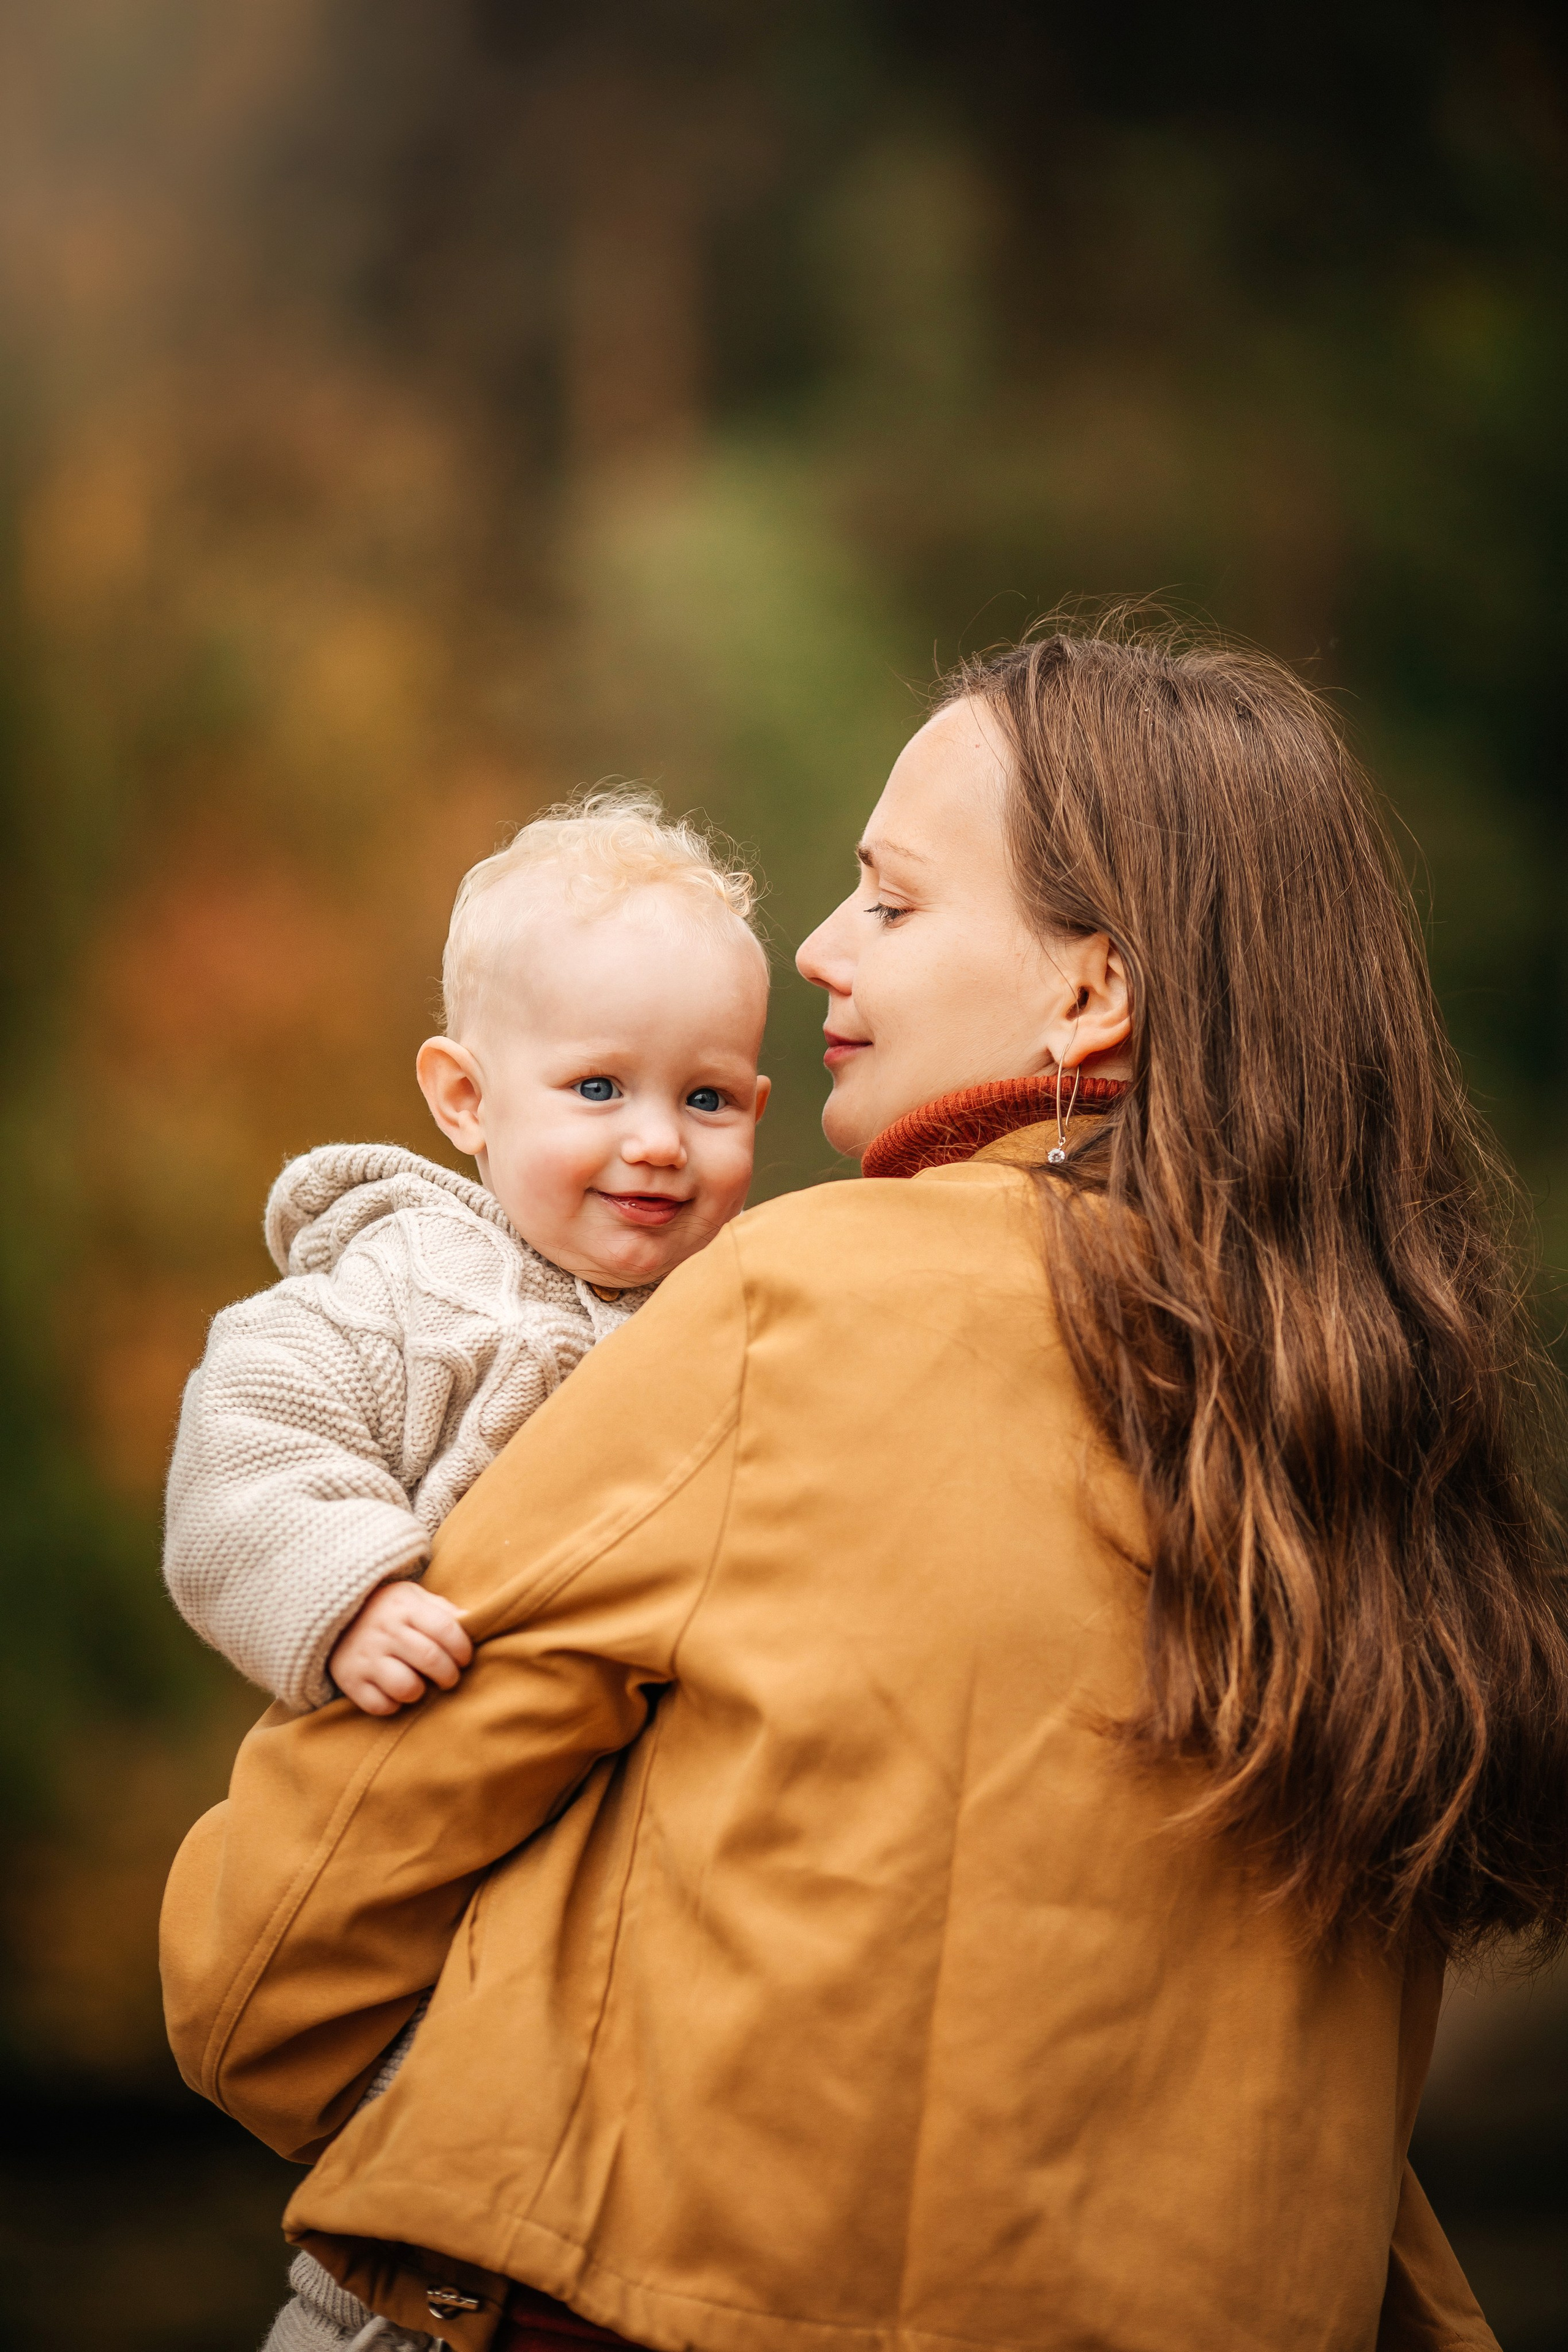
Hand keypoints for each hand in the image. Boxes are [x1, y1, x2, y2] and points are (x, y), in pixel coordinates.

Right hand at [328, 1580, 473, 1715]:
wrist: (334, 1618)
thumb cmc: (387, 1610)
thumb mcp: (412, 1598)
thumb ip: (443, 1609)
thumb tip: (474, 1622)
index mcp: (404, 1605)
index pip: (445, 1628)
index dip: (463, 1648)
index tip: (464, 1658)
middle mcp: (384, 1630)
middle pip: (430, 1659)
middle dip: (449, 1675)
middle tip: (449, 1678)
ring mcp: (365, 1656)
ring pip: (407, 1687)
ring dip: (420, 1691)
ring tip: (419, 1684)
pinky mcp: (349, 1680)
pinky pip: (381, 1705)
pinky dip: (393, 1705)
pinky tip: (394, 1692)